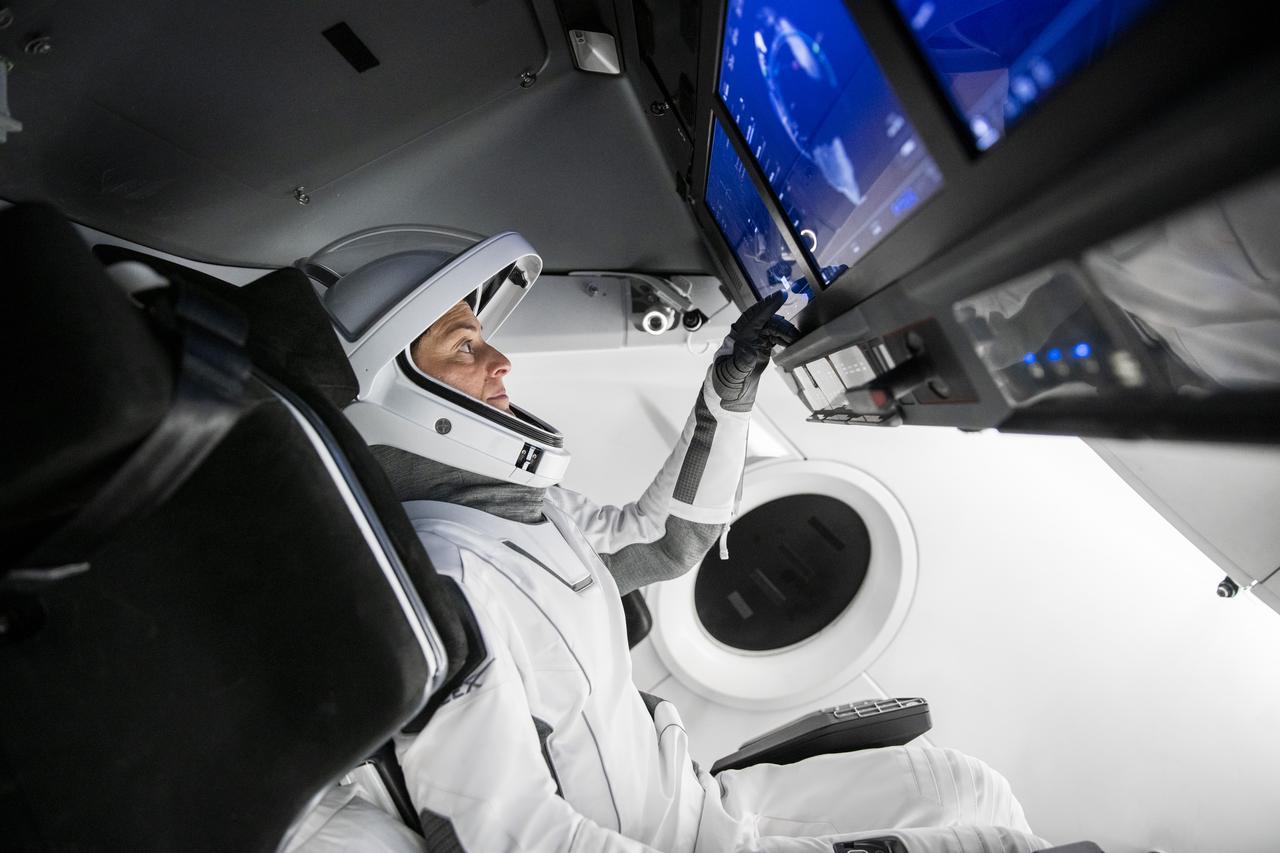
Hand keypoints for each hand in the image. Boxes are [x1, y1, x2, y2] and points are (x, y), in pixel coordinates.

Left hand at [711, 291, 799, 411]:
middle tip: (794, 332)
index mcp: (737, 338)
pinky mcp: (760, 347)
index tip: (780, 296)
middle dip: (781, 323)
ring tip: (794, 341)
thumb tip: (750, 350)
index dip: (767, 306)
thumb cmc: (725, 384)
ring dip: (784, 332)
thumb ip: (740, 363)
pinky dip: (783, 337)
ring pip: (772, 327)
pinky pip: (774, 336)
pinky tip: (790, 343)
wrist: (726, 395)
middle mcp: (745, 336)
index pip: (754, 317)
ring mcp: (753, 341)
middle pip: (766, 320)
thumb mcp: (731, 375)